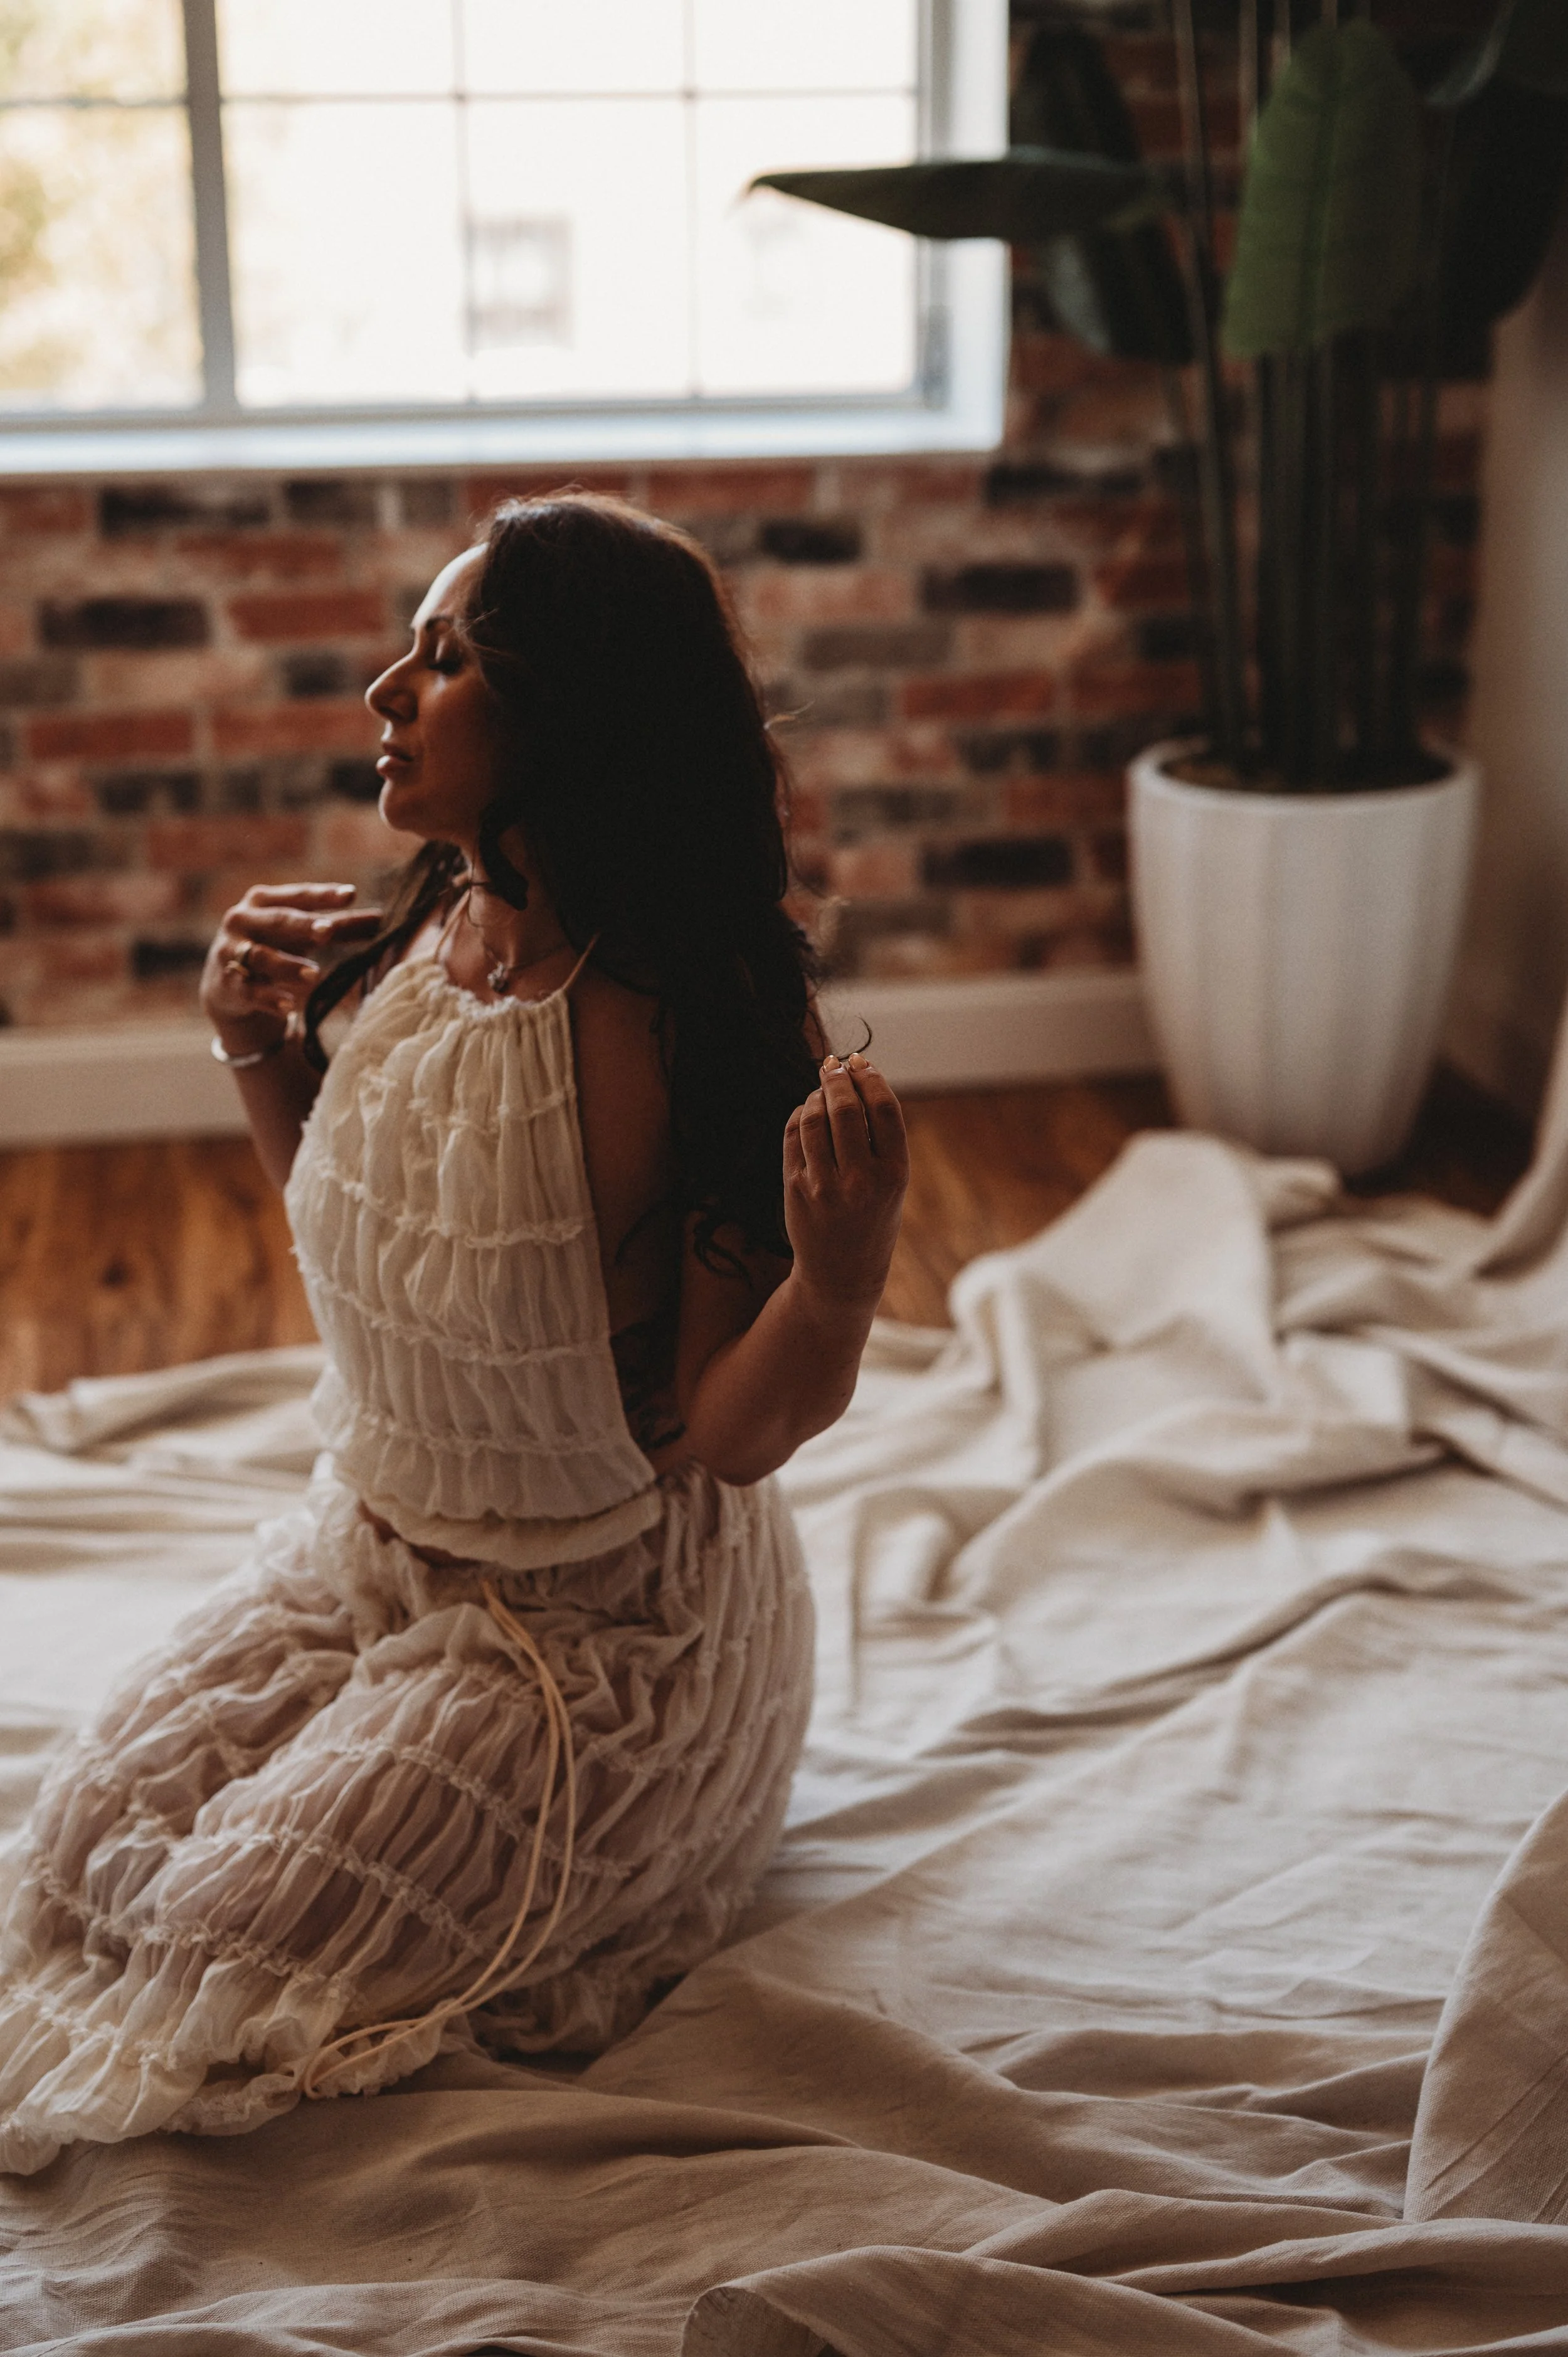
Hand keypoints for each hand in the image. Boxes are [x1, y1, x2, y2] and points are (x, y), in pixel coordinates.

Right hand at [200, 882, 383, 1051]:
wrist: (227, 984)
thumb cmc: (275, 947)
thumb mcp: (302, 935)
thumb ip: (339, 926)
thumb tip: (385, 920)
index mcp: (264, 901)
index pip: (298, 895)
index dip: (323, 895)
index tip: (351, 894)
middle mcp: (243, 920)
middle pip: (278, 921)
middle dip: (303, 925)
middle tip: (328, 930)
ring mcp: (231, 952)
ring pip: (261, 957)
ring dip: (287, 966)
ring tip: (314, 975)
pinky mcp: (228, 983)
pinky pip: (250, 991)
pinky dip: (270, 999)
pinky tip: (290, 1008)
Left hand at [784, 1052, 908, 1312]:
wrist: (842, 1273)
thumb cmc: (873, 1219)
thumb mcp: (892, 1183)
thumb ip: (880, 1137)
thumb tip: (854, 1076)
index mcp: (895, 1175)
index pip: (885, 1108)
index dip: (871, 1077)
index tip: (861, 1062)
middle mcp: (861, 1180)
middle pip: (847, 1108)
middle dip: (839, 1078)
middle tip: (834, 1065)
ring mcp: (824, 1185)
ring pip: (815, 1117)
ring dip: (817, 1095)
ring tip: (822, 1091)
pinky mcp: (795, 1188)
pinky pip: (794, 1134)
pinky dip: (800, 1115)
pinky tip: (807, 1113)